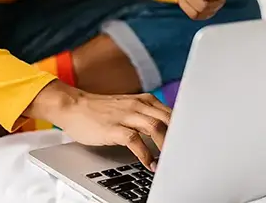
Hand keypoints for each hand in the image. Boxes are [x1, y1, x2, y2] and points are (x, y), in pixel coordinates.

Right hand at [25, 80, 171, 171]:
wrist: (74, 106)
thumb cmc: (101, 110)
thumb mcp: (129, 107)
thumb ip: (147, 115)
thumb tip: (168, 131)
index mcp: (145, 100)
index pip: (173, 113)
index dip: (184, 129)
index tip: (191, 144)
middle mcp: (138, 105)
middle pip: (169, 119)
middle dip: (179, 138)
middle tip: (184, 155)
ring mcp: (126, 115)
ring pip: (156, 128)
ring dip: (165, 147)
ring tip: (170, 162)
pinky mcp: (113, 128)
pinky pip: (135, 140)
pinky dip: (145, 154)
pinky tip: (149, 164)